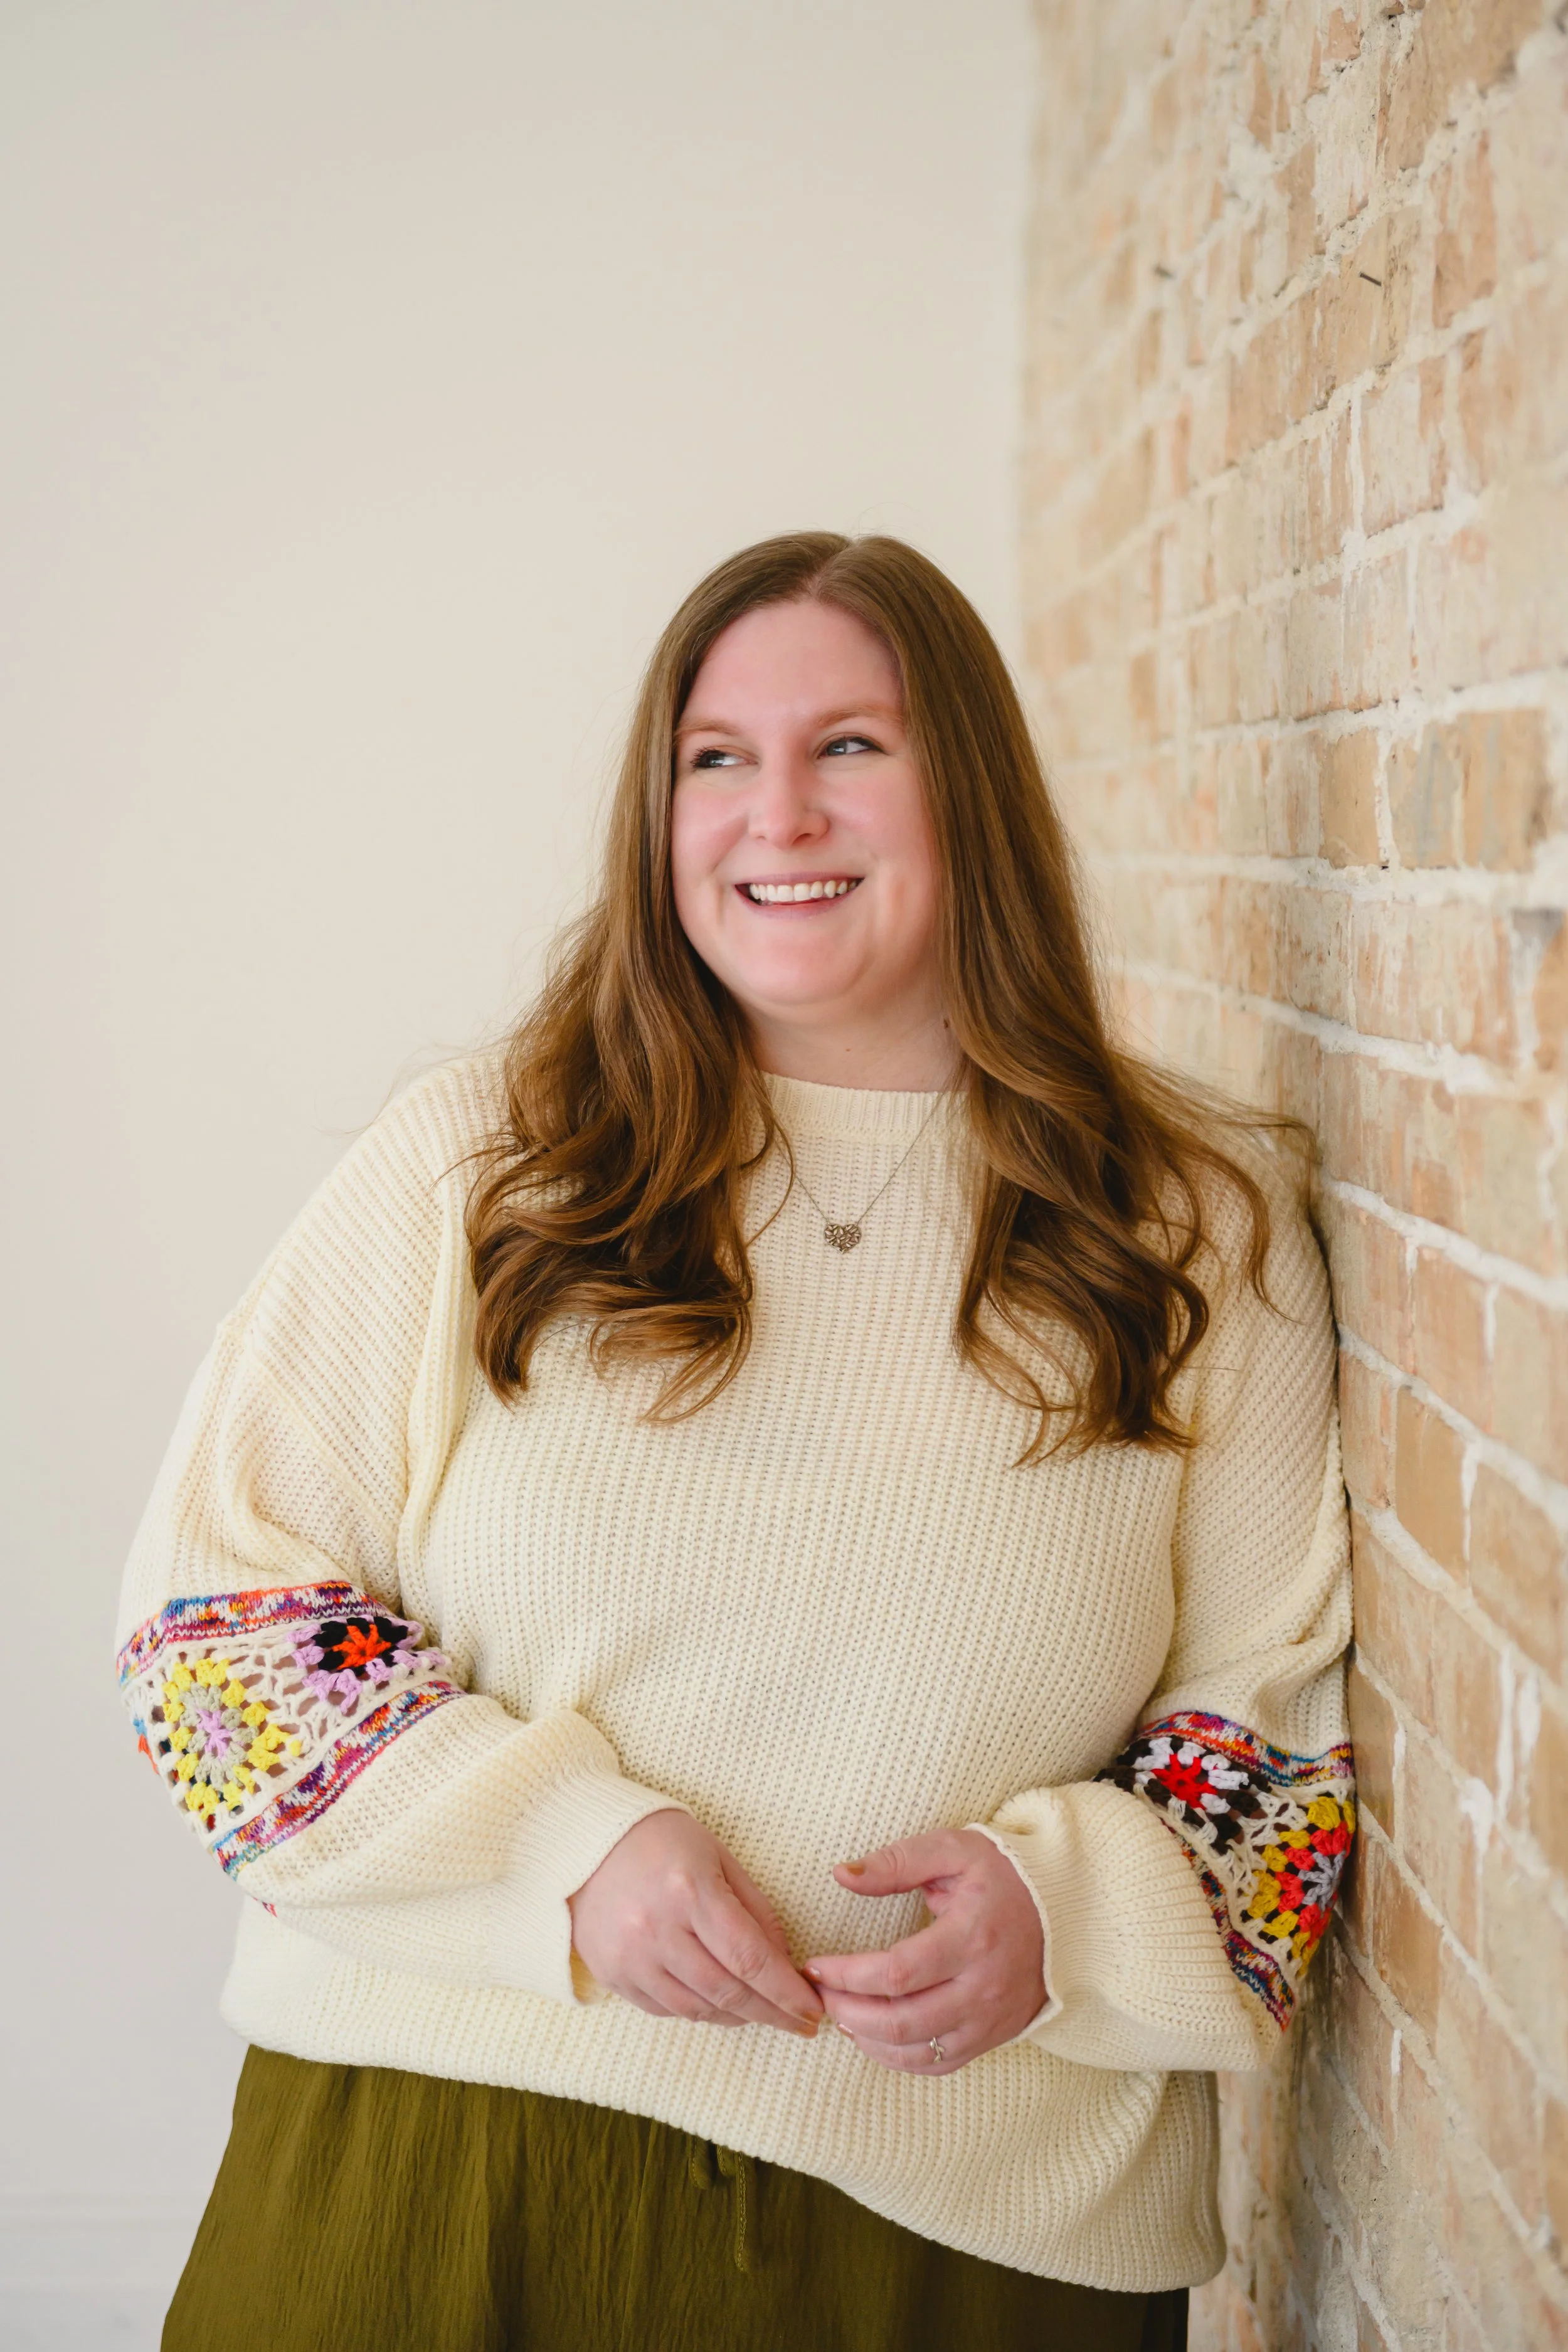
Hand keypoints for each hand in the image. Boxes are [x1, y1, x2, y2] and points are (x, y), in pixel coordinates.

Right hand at [568, 1809, 823, 2036]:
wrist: (584, 1841)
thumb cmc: (662, 1841)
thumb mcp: (718, 1857)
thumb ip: (755, 1909)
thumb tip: (785, 1962)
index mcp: (690, 1891)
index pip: (750, 1957)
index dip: (786, 1992)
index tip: (812, 2010)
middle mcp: (657, 1929)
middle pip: (727, 1991)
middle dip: (771, 2013)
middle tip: (800, 2024)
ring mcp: (629, 1956)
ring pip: (697, 2009)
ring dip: (737, 2017)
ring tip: (762, 2012)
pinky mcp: (611, 1974)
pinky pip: (664, 2010)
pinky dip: (698, 2012)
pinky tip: (718, 2003)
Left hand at [803, 1828, 1045, 2074]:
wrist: (1067, 1911)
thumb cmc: (1003, 1875)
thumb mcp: (953, 1850)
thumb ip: (896, 1862)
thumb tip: (841, 1874)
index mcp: (971, 1937)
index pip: (896, 1973)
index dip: (846, 1975)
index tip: (815, 1965)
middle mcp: (982, 1987)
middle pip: (901, 2022)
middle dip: (847, 2011)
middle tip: (818, 1993)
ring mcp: (990, 2019)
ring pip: (917, 2052)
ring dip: (867, 2040)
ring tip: (839, 2013)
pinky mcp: (994, 2036)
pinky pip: (940, 2064)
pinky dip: (899, 2059)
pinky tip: (872, 2037)